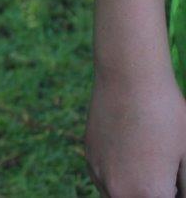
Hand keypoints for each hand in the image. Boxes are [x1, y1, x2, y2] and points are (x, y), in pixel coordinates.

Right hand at [85, 69, 185, 196]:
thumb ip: (184, 186)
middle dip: (157, 192)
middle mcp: (118, 191)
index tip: (176, 180)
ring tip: (152, 162)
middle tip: (169, 173)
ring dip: (137, 190)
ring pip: (120, 197)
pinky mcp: (89, 158)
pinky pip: (106, 181)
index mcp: (148, 195)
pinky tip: (134, 155)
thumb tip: (177, 192)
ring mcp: (99, 174)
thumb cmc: (167, 115)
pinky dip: (121, 178)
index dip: (175, 191)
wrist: (128, 78)